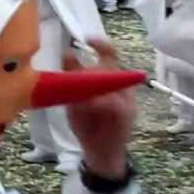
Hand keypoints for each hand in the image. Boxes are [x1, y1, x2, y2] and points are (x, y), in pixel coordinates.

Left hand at [65, 39, 134, 176]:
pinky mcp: (126, 114)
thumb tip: (67, 55)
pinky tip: (89, 105)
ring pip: (112, 81)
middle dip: (94, 67)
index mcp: (109, 80)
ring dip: (93, 86)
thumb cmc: (87, 125)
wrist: (100, 154)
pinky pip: (114, 102)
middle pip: (111, 65)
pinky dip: (99, 102)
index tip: (86, 39)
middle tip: (78, 72)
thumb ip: (73, 79)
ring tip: (80, 98)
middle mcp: (120, 86)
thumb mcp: (75, 100)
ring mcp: (126, 99)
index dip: (99, 44)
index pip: (108, 55)